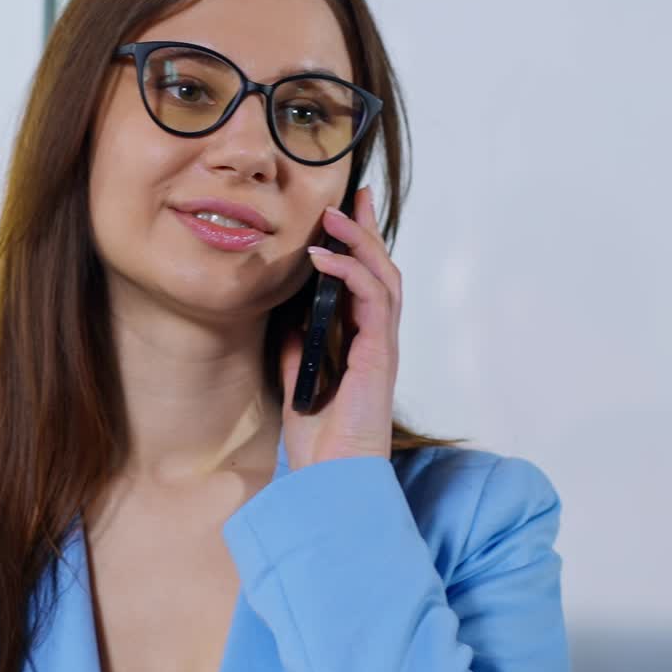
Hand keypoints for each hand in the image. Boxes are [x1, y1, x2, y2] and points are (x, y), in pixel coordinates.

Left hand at [278, 184, 399, 470]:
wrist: (332, 474)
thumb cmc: (320, 437)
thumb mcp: (299, 377)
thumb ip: (299, 344)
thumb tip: (287, 313)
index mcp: (364, 342)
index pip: (367, 282)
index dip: (360, 245)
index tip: (348, 211)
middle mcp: (379, 339)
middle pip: (383, 269)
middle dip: (368, 229)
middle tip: (352, 197)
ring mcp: (383, 345)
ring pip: (384, 276)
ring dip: (359, 242)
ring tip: (334, 216)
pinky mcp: (379, 354)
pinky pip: (373, 300)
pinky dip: (350, 273)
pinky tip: (325, 259)